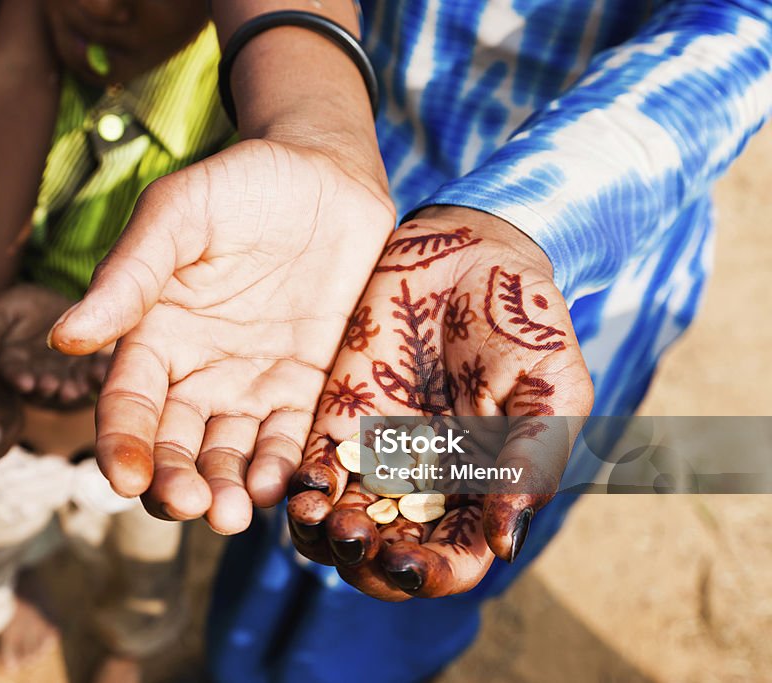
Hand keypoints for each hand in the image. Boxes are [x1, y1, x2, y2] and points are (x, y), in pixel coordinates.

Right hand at [0, 284, 106, 406]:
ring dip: (72, 388)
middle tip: (51, 387)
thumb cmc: (23, 308)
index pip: (13, 373)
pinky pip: (93, 375)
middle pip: (41, 385)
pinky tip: (100, 374)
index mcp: (13, 364)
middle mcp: (39, 375)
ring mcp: (65, 375)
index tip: (25, 383)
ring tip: (74, 389)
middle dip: (47, 387)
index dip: (18, 378)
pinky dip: (97, 376)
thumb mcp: (4, 309)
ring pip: (68, 384)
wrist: (56, 305)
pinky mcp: (88, 369)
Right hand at [49, 138, 394, 532]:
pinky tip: (279, 485)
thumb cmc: (240, 185)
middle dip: (176, 483)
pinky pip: (292, 438)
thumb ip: (128, 275)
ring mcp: (253, 384)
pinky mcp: (306, 385)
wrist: (325, 173)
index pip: (127, 406)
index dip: (122, 445)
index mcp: (152, 336)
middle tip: (189, 504)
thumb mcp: (177, 216)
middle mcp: (197, 372)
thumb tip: (64, 339)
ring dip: (227, 489)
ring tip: (231, 514)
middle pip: (175, 446)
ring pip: (230, 455)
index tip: (126, 477)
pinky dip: (283, 467)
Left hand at [286, 207, 593, 600]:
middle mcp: (425, 484)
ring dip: (325, 538)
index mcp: (481, 488)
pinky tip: (302, 487)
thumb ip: (530, 460)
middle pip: (389, 554)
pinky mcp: (338, 418)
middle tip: (355, 542)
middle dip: (368, 563)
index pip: (454, 558)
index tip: (406, 562)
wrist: (467, 252)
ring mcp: (377, 455)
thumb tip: (506, 544)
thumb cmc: (523, 320)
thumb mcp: (548, 387)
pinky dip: (303, 490)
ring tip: (320, 519)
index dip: (430, 574)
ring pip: (342, 525)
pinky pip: (313, 470)